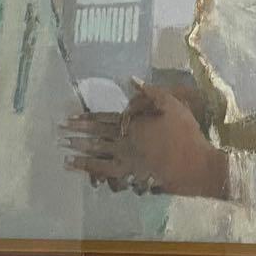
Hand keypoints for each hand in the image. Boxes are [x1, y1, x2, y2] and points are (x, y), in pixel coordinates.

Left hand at [60, 82, 228, 198]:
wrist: (196, 164)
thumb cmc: (185, 132)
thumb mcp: (171, 104)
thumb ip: (149, 92)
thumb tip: (131, 79)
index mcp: (133, 124)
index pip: (103, 119)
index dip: (85, 119)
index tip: (68, 119)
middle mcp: (125, 143)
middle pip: (96, 138)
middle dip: (76, 136)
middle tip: (59, 135)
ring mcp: (127, 161)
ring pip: (98, 159)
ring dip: (80, 157)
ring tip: (65, 156)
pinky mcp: (133, 176)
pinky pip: (109, 175)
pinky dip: (96, 174)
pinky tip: (87, 175)